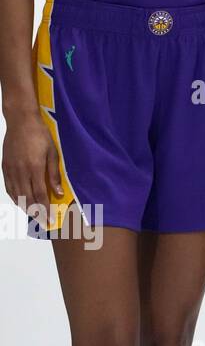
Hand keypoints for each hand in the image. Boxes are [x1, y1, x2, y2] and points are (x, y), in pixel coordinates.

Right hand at [2, 112, 60, 227]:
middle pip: (27, 198)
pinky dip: (14, 197)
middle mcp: (21, 172)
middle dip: (35, 213)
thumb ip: (54, 174)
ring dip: (24, 207)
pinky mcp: (4, 168)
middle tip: (42, 222)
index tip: (49, 220)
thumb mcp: (53, 153)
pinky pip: (8, 187)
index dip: (44, 209)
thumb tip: (58, 193)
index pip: (39, 195)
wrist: (21, 122)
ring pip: (16, 195)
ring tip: (33, 215)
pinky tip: (19, 201)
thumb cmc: (41, 135)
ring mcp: (11, 170)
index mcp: (35, 168)